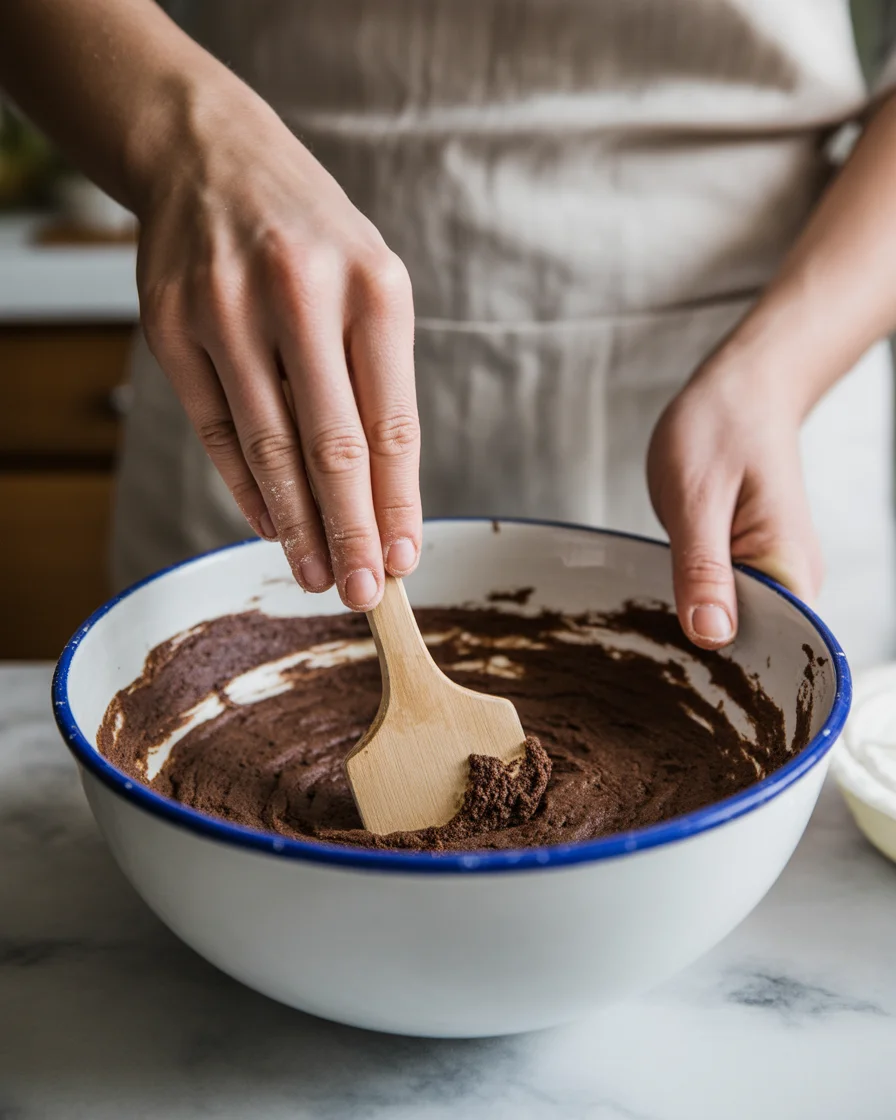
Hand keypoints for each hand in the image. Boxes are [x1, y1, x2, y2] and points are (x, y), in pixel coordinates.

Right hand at [135, 81, 419, 610]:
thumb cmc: (313, 239)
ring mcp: (226, 311)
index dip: (397, 503)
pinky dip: (247, 488)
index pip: (391, 424)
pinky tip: (271, 526)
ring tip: (317, 576)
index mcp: (373, 286)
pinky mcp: (171, 327)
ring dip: (296, 525)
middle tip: (362, 595)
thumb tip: (385, 503)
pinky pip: (216, 431)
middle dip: (351, 532)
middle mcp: (299, 295)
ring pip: (269, 447)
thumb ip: (379, 385)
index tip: (403, 561)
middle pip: (332, 447)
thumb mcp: (370, 287)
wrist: (212, 157)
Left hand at [647, 359, 823, 649]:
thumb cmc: (721, 429)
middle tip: (649, 661)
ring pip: (739, 630)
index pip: (771, 654)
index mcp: (788, 570)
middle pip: (755, 651)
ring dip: (697, 637)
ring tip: (651, 640)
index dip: (725, 675)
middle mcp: (794, 581)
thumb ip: (702, 570)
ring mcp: (775, 575)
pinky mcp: (752, 566)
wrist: (742, 389)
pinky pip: (729, 605)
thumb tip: (711, 638)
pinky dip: (698, 609)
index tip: (678, 681)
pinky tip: (667, 610)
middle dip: (705, 661)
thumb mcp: (696, 499)